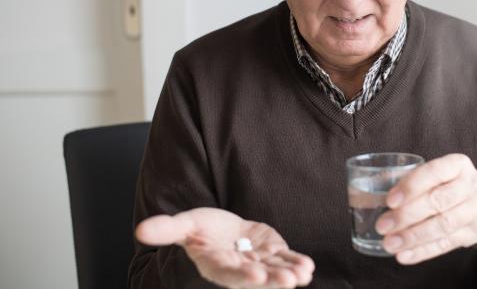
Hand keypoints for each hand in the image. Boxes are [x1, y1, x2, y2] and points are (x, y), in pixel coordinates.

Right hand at [136, 207, 313, 288]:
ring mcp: (257, 263)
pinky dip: (296, 263)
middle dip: (272, 280)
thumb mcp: (184, 225)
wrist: (220, 230)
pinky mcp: (271, 254)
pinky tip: (307, 267)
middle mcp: (238, 268)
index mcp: (215, 264)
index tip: (257, 276)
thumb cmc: (200, 229)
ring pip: (274, 271)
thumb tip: (140, 231)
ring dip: (289, 274)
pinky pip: (285, 260)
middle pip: (256, 277)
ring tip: (303, 274)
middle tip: (288, 281)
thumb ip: (166, 229)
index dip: (242, 275)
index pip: (227, 271)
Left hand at [375, 153, 476, 264]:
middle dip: (407, 215)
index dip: (411, 186)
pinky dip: (423, 251)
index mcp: (458, 165)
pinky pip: (446, 244)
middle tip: (383, 225)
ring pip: (443, 225)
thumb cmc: (447, 183)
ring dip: (413, 237)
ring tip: (389, 243)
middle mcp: (471, 186)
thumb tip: (373, 187)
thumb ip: (408, 179)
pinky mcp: (473, 233)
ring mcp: (475, 211)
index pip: (434, 172)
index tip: (389, 200)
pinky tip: (404, 255)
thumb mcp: (435, 173)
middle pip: (439, 201)